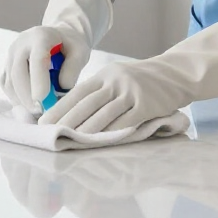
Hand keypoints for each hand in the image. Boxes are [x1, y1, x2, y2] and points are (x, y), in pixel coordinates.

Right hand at [0, 24, 90, 116]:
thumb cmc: (70, 45)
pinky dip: (16, 99)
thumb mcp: (80, 52)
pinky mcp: (7, 66)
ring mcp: (11, 54)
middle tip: (42, 111)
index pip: (37, 59)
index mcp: (40, 36)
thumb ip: (73, 68)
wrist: (58, 36)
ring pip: (9, 82)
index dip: (39, 81)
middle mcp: (21, 44)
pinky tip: (30, 104)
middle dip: (28, 96)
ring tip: (39, 110)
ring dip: (22, 100)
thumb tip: (61, 88)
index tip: (43, 101)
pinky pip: (6, 86)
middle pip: (17, 73)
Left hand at [40, 9, 217, 132]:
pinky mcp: (145, 105)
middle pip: (85, 104)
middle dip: (65, 121)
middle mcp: (114, 81)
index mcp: (104, 75)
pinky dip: (109, 133)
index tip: (43, 122)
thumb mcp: (116, 79)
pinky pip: (124, 122)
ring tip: (68, 142)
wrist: (174, 74)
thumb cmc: (140, 82)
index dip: (58, 108)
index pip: (76, 93)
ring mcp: (130, 92)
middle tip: (49, 136)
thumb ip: (97, 93)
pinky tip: (98, 142)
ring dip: (84, 131)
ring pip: (102, 115)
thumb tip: (70, 113)